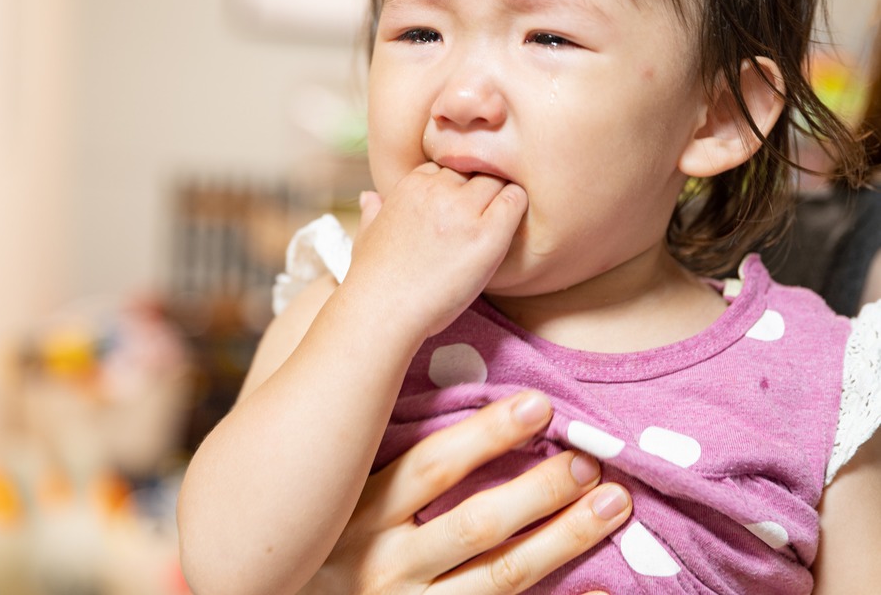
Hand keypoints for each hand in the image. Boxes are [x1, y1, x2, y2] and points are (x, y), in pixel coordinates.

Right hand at [298, 390, 630, 594]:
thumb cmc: (311, 540)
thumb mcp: (318, 495)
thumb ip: (351, 444)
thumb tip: (381, 352)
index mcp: (354, 514)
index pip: (428, 468)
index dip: (485, 435)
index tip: (538, 404)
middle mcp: (381, 565)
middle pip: (474, 525)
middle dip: (538, 490)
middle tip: (589, 459)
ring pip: (501, 577)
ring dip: (563, 540)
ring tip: (613, 504)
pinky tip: (607, 592)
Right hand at [347, 165, 527, 339]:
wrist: (382, 309)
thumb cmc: (372, 279)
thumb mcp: (365, 235)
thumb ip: (372, 211)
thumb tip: (369, 196)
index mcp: (411, 185)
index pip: (446, 166)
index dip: (455, 187)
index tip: (456, 210)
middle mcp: (438, 190)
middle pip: (474, 169)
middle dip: (479, 189)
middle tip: (482, 217)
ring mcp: (463, 210)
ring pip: (497, 181)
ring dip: (500, 197)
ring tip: (498, 224)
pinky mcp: (487, 234)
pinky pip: (515, 201)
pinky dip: (517, 208)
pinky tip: (508, 230)